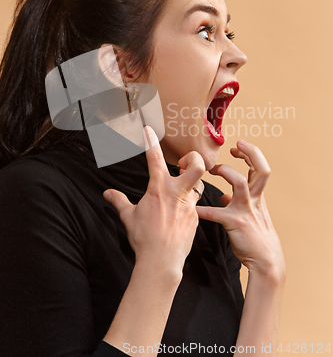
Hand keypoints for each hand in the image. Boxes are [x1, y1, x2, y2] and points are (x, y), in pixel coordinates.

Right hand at [103, 126, 204, 279]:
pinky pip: (195, 205)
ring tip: (180, 191)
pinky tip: (177, 216)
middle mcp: (177, 193)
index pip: (154, 158)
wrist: (161, 261)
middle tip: (183, 164)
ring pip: (199, 185)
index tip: (148, 128)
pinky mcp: (195, 218)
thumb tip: (107, 194)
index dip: (150, 141)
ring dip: (191, 184)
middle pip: (197, 166)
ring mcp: (189, 205)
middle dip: (193, 159)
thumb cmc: (143, 238)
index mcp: (159, 189)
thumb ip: (119, 201)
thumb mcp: (128, 216)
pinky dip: (187, 206)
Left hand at [197, 140, 284, 277]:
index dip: (251, 154)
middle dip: (251, 154)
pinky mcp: (235, 222)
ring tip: (214, 170)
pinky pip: (216, 212)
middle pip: (262, 170)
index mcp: (258, 196)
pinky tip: (194, 208)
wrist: (265, 261)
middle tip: (235, 146)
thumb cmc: (255, 237)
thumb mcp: (249, 215)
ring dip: (226, 172)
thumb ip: (236, 202)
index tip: (237, 147)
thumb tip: (223, 196)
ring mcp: (246, 209)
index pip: (260, 168)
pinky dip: (203, 209)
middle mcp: (255, 199)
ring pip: (240, 183)